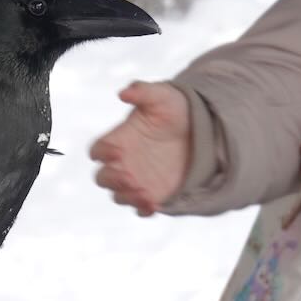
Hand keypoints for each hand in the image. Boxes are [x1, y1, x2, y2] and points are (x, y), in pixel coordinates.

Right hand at [89, 81, 191, 215]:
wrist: (203, 128)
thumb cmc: (175, 108)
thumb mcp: (161, 95)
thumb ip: (142, 92)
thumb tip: (123, 93)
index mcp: (118, 141)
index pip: (98, 151)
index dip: (102, 154)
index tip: (118, 153)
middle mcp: (123, 163)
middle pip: (104, 178)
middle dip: (112, 179)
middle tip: (129, 176)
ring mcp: (137, 180)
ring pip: (120, 196)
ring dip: (127, 197)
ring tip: (144, 193)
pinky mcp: (154, 193)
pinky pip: (141, 207)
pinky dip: (144, 209)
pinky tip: (155, 205)